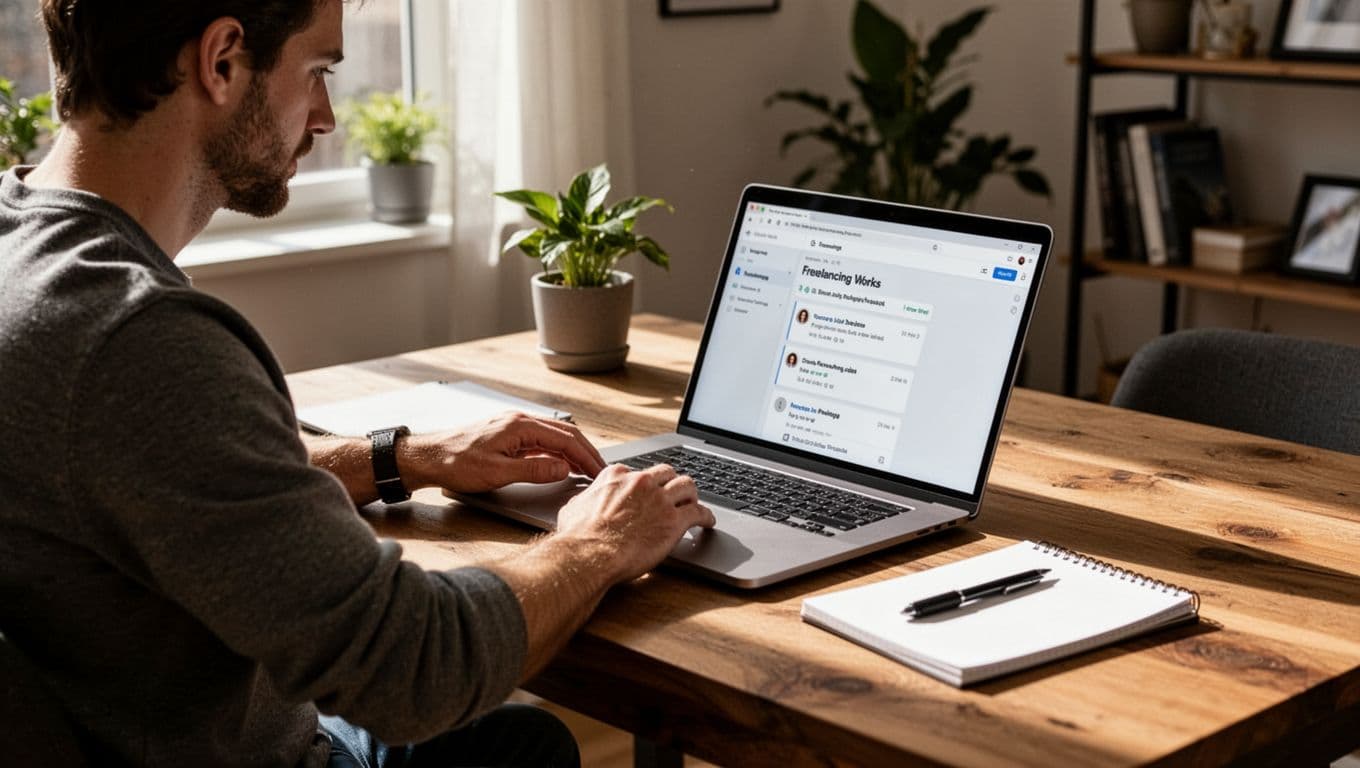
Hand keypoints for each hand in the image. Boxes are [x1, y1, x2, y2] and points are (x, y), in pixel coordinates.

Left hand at [398, 412, 605, 493]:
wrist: (428, 457)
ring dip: (572, 453)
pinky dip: (556, 453)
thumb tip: (562, 468)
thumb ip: (533, 471)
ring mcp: (513, 426)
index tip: (598, 471)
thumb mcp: (497, 473)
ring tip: (586, 470)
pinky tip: (560, 465)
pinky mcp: (507, 435)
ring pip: (553, 437)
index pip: (565, 439)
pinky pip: (540, 441)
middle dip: (585, 452)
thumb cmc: (456, 462)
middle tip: (599, 472)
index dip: (586, 456)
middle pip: (564, 434)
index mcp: (520, 425)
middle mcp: (519, 420)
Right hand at [554, 464, 716, 584]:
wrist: (589, 553)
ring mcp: (659, 500)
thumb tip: (584, 502)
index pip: (638, 471)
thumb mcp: (574, 508)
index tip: (648, 490)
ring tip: (694, 502)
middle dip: (672, 482)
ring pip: (686, 486)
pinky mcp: (674, 521)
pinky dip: (706, 516)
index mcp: (618, 476)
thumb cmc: (579, 536)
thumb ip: (587, 499)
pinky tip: (708, 521)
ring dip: (692, 494)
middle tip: (675, 493)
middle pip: (666, 473)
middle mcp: (641, 482)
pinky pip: (698, 512)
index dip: (645, 483)